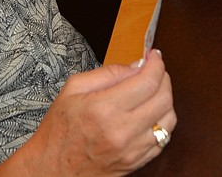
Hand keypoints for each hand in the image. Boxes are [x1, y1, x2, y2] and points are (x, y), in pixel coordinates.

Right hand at [17, 49, 174, 175]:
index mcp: (103, 108)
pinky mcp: (137, 162)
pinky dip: (162, 121)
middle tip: (155, 70)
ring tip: (153, 91)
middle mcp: (121, 131)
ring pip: (169, 119)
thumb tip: (138, 65)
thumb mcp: (73, 88)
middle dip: (164, 77)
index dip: (157, 64)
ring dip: (166, 99)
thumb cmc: (59, 129)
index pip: (148, 81)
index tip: (154, 56)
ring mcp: (132, 150)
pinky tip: (150, 112)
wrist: (52, 169)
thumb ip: (108, 73)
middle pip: (164, 98)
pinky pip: (163, 138)